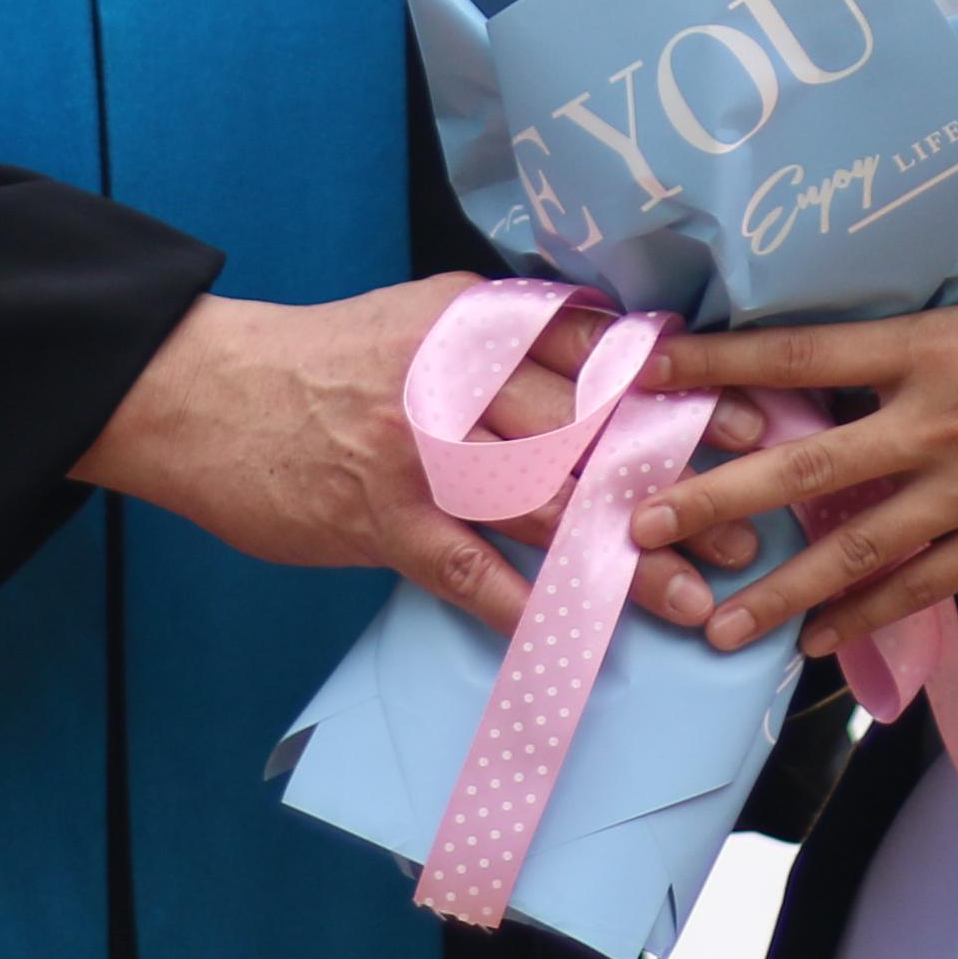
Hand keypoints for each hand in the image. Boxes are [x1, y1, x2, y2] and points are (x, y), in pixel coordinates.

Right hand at [75, 279, 768, 632]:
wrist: (206, 392)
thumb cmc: (324, 361)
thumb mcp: (423, 318)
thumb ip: (507, 337)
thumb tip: (607, 354)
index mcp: (477, 322)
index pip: (599, 355)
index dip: (681, 394)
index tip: (751, 426)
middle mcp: (459, 379)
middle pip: (591, 437)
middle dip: (675, 485)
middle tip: (747, 525)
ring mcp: (421, 452)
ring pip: (546, 509)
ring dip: (624, 558)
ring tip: (691, 598)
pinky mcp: (380, 518)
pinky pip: (468, 570)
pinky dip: (524, 606)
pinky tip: (577, 640)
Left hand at [630, 263, 957, 657]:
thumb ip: (950, 308)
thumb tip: (898, 298)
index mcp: (932, 347)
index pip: (800, 353)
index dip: (719, 365)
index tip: (651, 371)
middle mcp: (935, 423)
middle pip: (804, 470)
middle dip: (715, 500)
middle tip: (640, 527)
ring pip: (852, 552)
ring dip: (776, 592)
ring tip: (711, 625)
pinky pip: (919, 589)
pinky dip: (863, 620)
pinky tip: (814, 645)